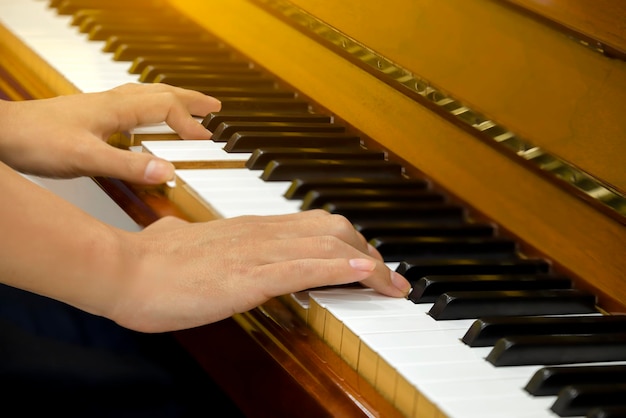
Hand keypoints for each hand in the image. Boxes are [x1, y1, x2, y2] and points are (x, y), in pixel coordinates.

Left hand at [0, 83, 219, 183]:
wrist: (3, 134)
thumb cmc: (37, 140)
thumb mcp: (88, 158)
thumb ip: (129, 165)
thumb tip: (168, 171)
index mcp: (116, 108)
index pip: (166, 107)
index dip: (189, 123)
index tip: (207, 139)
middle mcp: (112, 102)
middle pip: (161, 93)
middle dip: (190, 99)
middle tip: (214, 106)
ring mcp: (101, 106)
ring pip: (146, 96)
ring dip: (173, 100)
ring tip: (189, 108)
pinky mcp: (91, 114)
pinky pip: (131, 104)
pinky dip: (151, 108)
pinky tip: (145, 123)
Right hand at [110, 210, 411, 331]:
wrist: (123, 272)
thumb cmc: (150, 264)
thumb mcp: (182, 243)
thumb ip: (195, 240)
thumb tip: (183, 236)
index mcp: (249, 229)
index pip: (312, 226)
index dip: (347, 242)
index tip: (366, 262)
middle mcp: (260, 233)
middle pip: (332, 230)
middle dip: (367, 253)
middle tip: (388, 277)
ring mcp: (257, 251)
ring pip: (326, 245)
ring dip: (366, 264)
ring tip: (390, 283)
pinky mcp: (249, 275)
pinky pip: (305, 267)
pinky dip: (339, 269)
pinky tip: (363, 274)